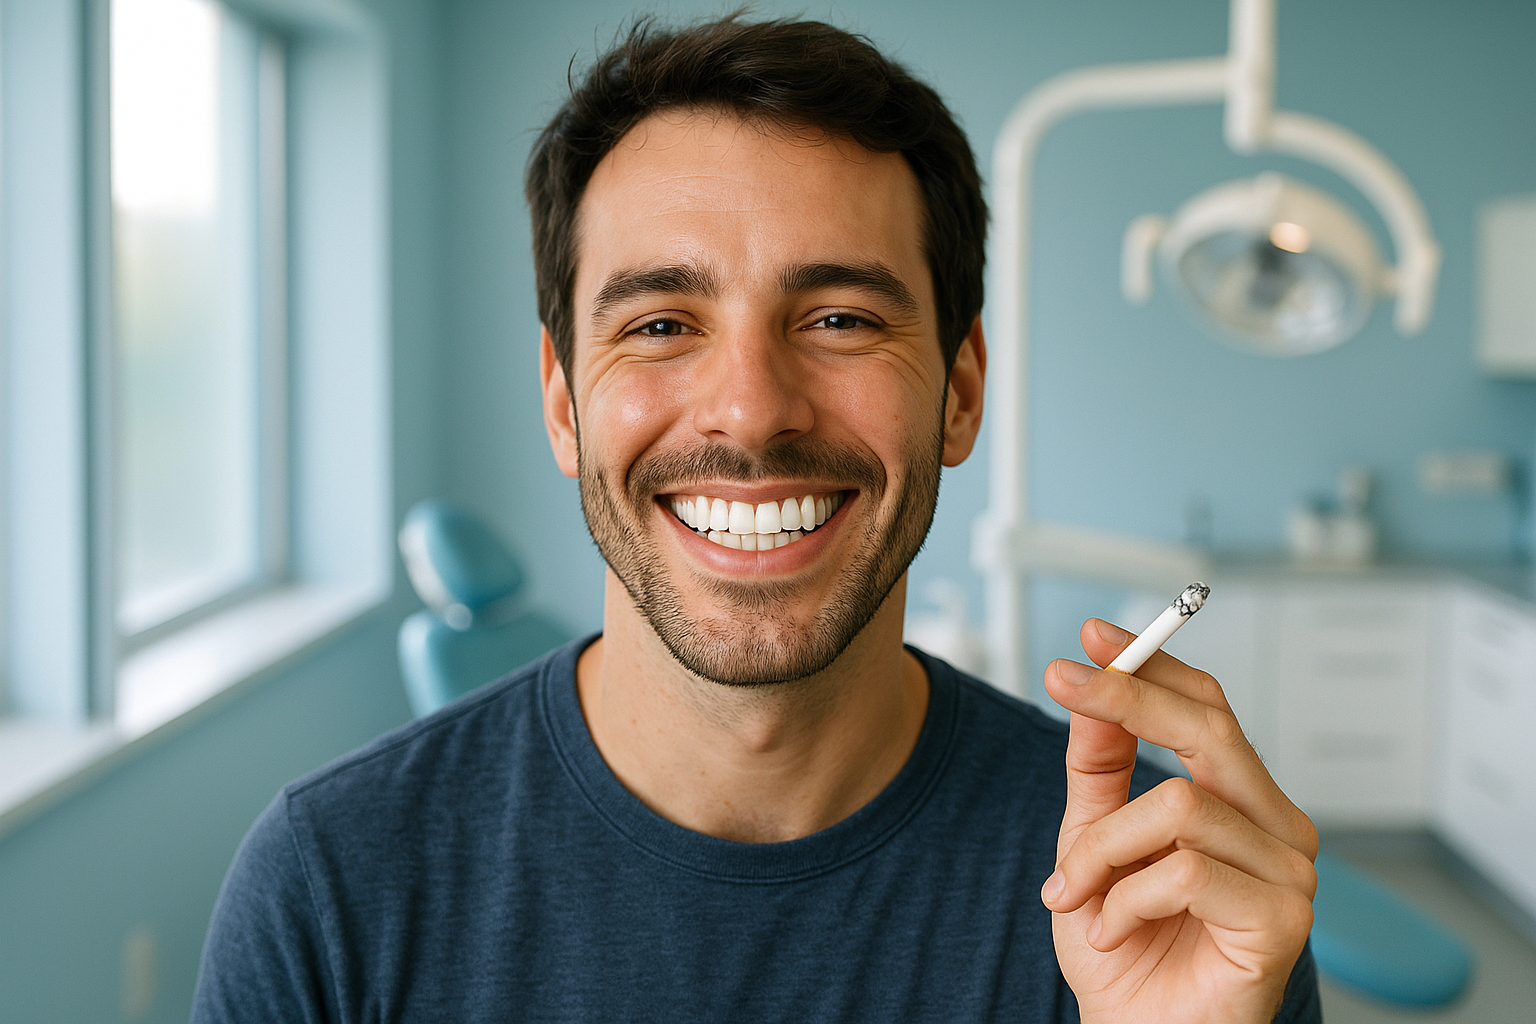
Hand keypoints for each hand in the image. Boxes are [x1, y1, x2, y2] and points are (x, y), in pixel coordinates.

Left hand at [1040, 618, 1317, 1023]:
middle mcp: (1277, 826)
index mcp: (1240, 800)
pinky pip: (1182, 871)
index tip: (1090, 636)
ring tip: (1075, 895)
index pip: (1209, 708)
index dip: (1153, 664)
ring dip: (1100, 851)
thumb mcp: (1091, 839)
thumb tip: (1093, 689)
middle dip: (1128, 697)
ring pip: (1176, 805)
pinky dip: (1124, 900)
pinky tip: (1114, 932)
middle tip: (1060, 682)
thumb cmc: (1122, 945)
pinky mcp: (1282, 921)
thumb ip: (1099, 767)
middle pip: (1208, 730)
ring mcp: (1289, 873)